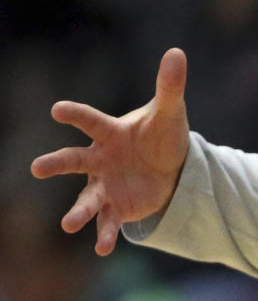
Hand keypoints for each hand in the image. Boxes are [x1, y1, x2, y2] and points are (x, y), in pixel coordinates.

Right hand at [33, 48, 190, 255]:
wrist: (170, 167)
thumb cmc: (162, 135)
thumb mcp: (171, 113)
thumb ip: (170, 86)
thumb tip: (177, 52)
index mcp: (110, 133)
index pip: (90, 120)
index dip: (75, 114)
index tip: (57, 110)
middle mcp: (100, 159)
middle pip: (74, 160)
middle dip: (56, 164)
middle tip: (37, 168)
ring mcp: (105, 185)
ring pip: (87, 198)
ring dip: (78, 212)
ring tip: (68, 225)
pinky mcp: (117, 207)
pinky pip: (108, 223)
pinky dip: (105, 235)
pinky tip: (103, 249)